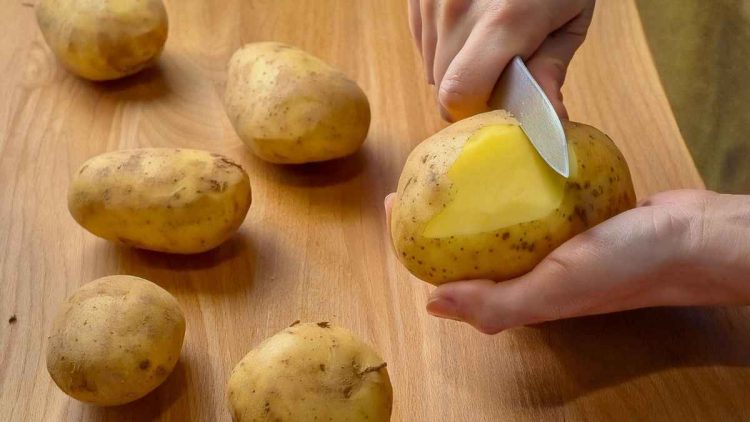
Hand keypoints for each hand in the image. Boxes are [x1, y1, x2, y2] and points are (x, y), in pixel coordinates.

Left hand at [385, 190, 749, 333]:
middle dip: (435, 212)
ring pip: (496, 217)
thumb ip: (497, 304)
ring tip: (449, 158)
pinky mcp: (570, 215)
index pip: (450, 271)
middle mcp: (529, 270)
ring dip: (469, 193)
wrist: (692, 238)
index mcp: (519, 294)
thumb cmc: (627, 268)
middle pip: (467, 242)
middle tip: (417, 172)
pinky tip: (498, 153)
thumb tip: (432, 305)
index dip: (414, 241)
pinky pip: (528, 196)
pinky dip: (509, 178)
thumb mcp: (555, 290)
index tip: (393, 203)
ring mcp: (550, 241)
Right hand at [409, 0, 594, 119]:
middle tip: (500, 71)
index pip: (459, 92)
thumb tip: (550, 118)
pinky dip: (444, 45)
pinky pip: (422, 41)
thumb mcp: (571, 16)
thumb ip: (551, 67)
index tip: (496, 104)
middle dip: (470, 90)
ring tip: (487, 40)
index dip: (475, 110)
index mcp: (505, 19)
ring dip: (456, 67)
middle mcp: (458, 7)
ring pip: (430, 65)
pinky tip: (470, 24)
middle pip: (443, 84)